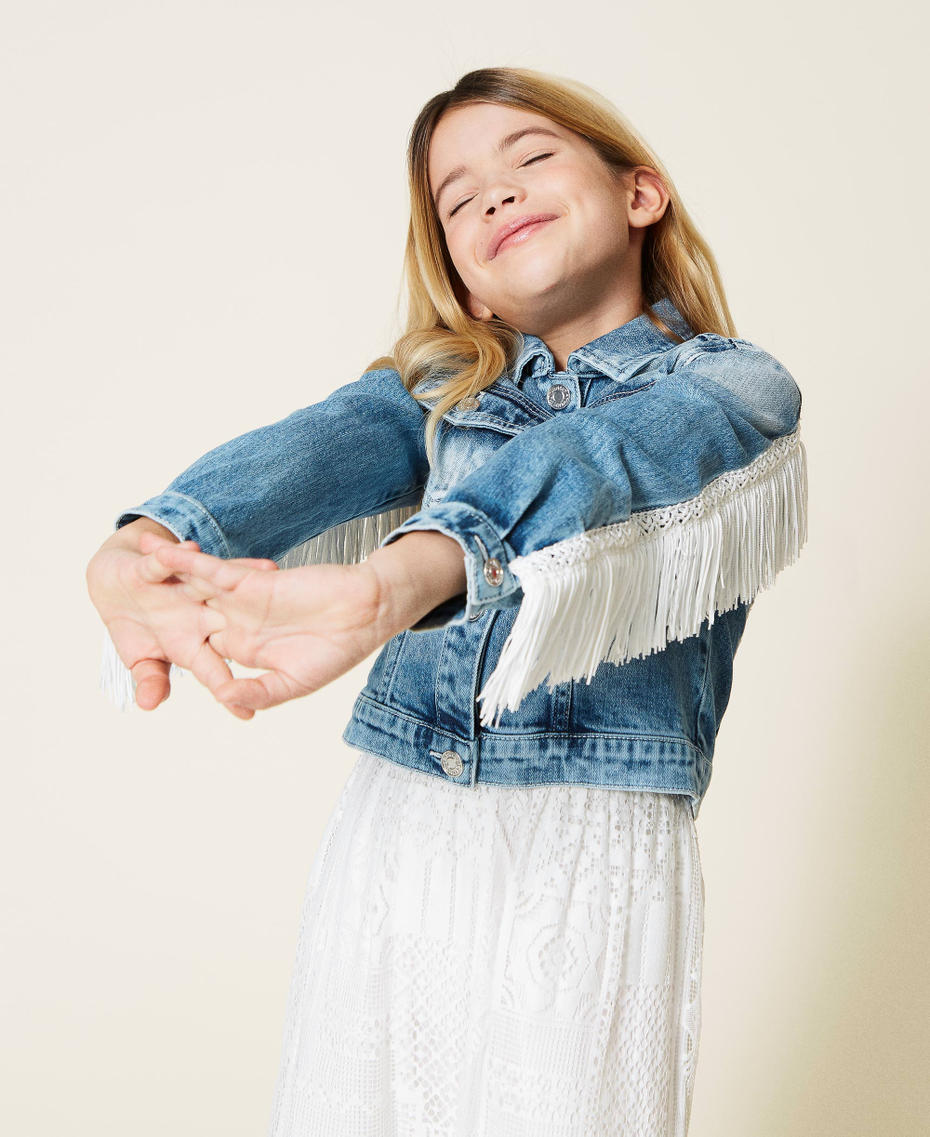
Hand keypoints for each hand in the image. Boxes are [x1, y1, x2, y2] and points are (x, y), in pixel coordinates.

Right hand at [86, 526, 277, 717]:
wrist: (111, 580)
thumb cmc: (131, 622)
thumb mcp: (139, 653)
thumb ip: (151, 677)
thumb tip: (149, 704)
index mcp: (194, 643)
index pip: (216, 668)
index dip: (231, 689)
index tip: (249, 714)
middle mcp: (200, 616)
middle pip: (234, 620)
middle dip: (262, 623)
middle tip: (291, 629)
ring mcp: (189, 589)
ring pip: (220, 584)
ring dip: (242, 576)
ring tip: (268, 571)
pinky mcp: (168, 563)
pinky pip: (184, 560)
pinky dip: (188, 556)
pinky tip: (198, 548)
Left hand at [149, 543, 390, 712]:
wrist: (365, 613)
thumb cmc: (337, 653)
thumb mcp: (293, 683)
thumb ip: (256, 691)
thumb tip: (225, 699)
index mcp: (246, 653)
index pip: (203, 657)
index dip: (175, 658)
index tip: (145, 663)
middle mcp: (238, 625)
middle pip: (189, 618)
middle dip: (159, 609)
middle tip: (122, 599)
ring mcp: (242, 601)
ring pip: (194, 590)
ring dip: (164, 577)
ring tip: (129, 562)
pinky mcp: (252, 580)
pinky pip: (213, 570)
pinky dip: (188, 562)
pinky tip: (160, 553)